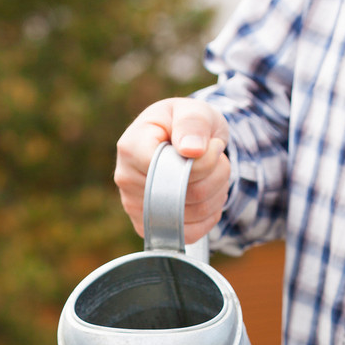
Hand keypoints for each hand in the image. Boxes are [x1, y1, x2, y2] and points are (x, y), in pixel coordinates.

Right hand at [114, 98, 229, 242]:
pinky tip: (209, 196)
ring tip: (214, 174)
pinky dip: (209, 217)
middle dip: (215, 177)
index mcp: (131, 146)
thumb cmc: (186, 125)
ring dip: (216, 195)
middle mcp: (126, 179)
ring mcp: (134, 207)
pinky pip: (188, 234)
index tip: (213, 146)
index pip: (167, 168)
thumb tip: (192, 150)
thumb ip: (193, 123)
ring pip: (190, 215)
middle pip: (183, 195)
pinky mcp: (149, 228)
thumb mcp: (194, 110)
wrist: (183, 144)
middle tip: (218, 158)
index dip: (202, 163)